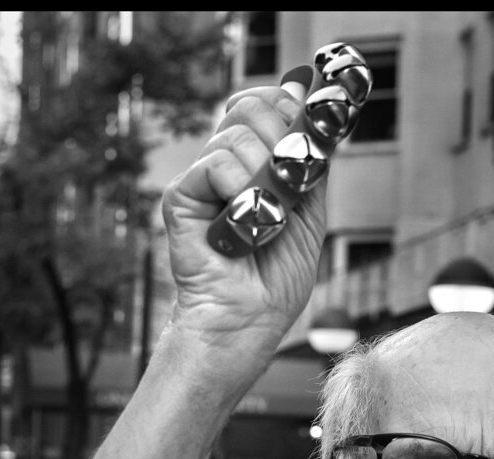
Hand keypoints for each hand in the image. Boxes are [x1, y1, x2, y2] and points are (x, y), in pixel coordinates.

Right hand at [162, 82, 326, 353]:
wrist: (249, 320)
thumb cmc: (275, 279)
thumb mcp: (309, 212)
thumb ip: (309, 162)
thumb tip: (312, 107)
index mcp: (254, 164)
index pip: (263, 103)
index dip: (287, 105)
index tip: (307, 128)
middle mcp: (225, 165)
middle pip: (249, 106)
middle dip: (282, 136)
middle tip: (289, 180)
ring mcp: (202, 179)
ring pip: (238, 135)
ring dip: (266, 176)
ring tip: (267, 217)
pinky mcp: (181, 196)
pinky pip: (216, 162)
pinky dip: (240, 189)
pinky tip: (243, 220)